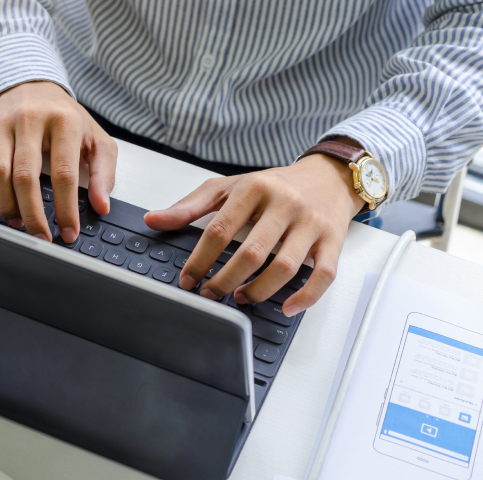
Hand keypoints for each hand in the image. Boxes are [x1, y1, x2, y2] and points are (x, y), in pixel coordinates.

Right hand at [0, 81, 117, 241]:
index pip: (63, 172)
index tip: (69, 231)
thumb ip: (104, 172)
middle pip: (25, 176)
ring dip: (6, 206)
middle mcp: (30, 120)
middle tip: (41, 237)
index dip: (65, 208)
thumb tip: (102, 206)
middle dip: (32, 214)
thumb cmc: (66, 117)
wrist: (32, 85)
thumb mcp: (96, 138)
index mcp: (64, 122)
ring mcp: (2, 125)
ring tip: (18, 225)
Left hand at [144, 152, 364, 315]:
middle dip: (226, 280)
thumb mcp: (228, 187)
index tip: (188, 279)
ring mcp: (311, 223)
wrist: (326, 176)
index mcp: (254, 188)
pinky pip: (324, 275)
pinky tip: (286, 308)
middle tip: (211, 294)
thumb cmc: (272, 185)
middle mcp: (285, 204)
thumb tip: (153, 220)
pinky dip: (305, 297)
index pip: (220, 230)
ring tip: (241, 298)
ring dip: (260, 291)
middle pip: (251, 253)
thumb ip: (189, 206)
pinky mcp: (333, 240)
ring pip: (285, 267)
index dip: (200, 260)